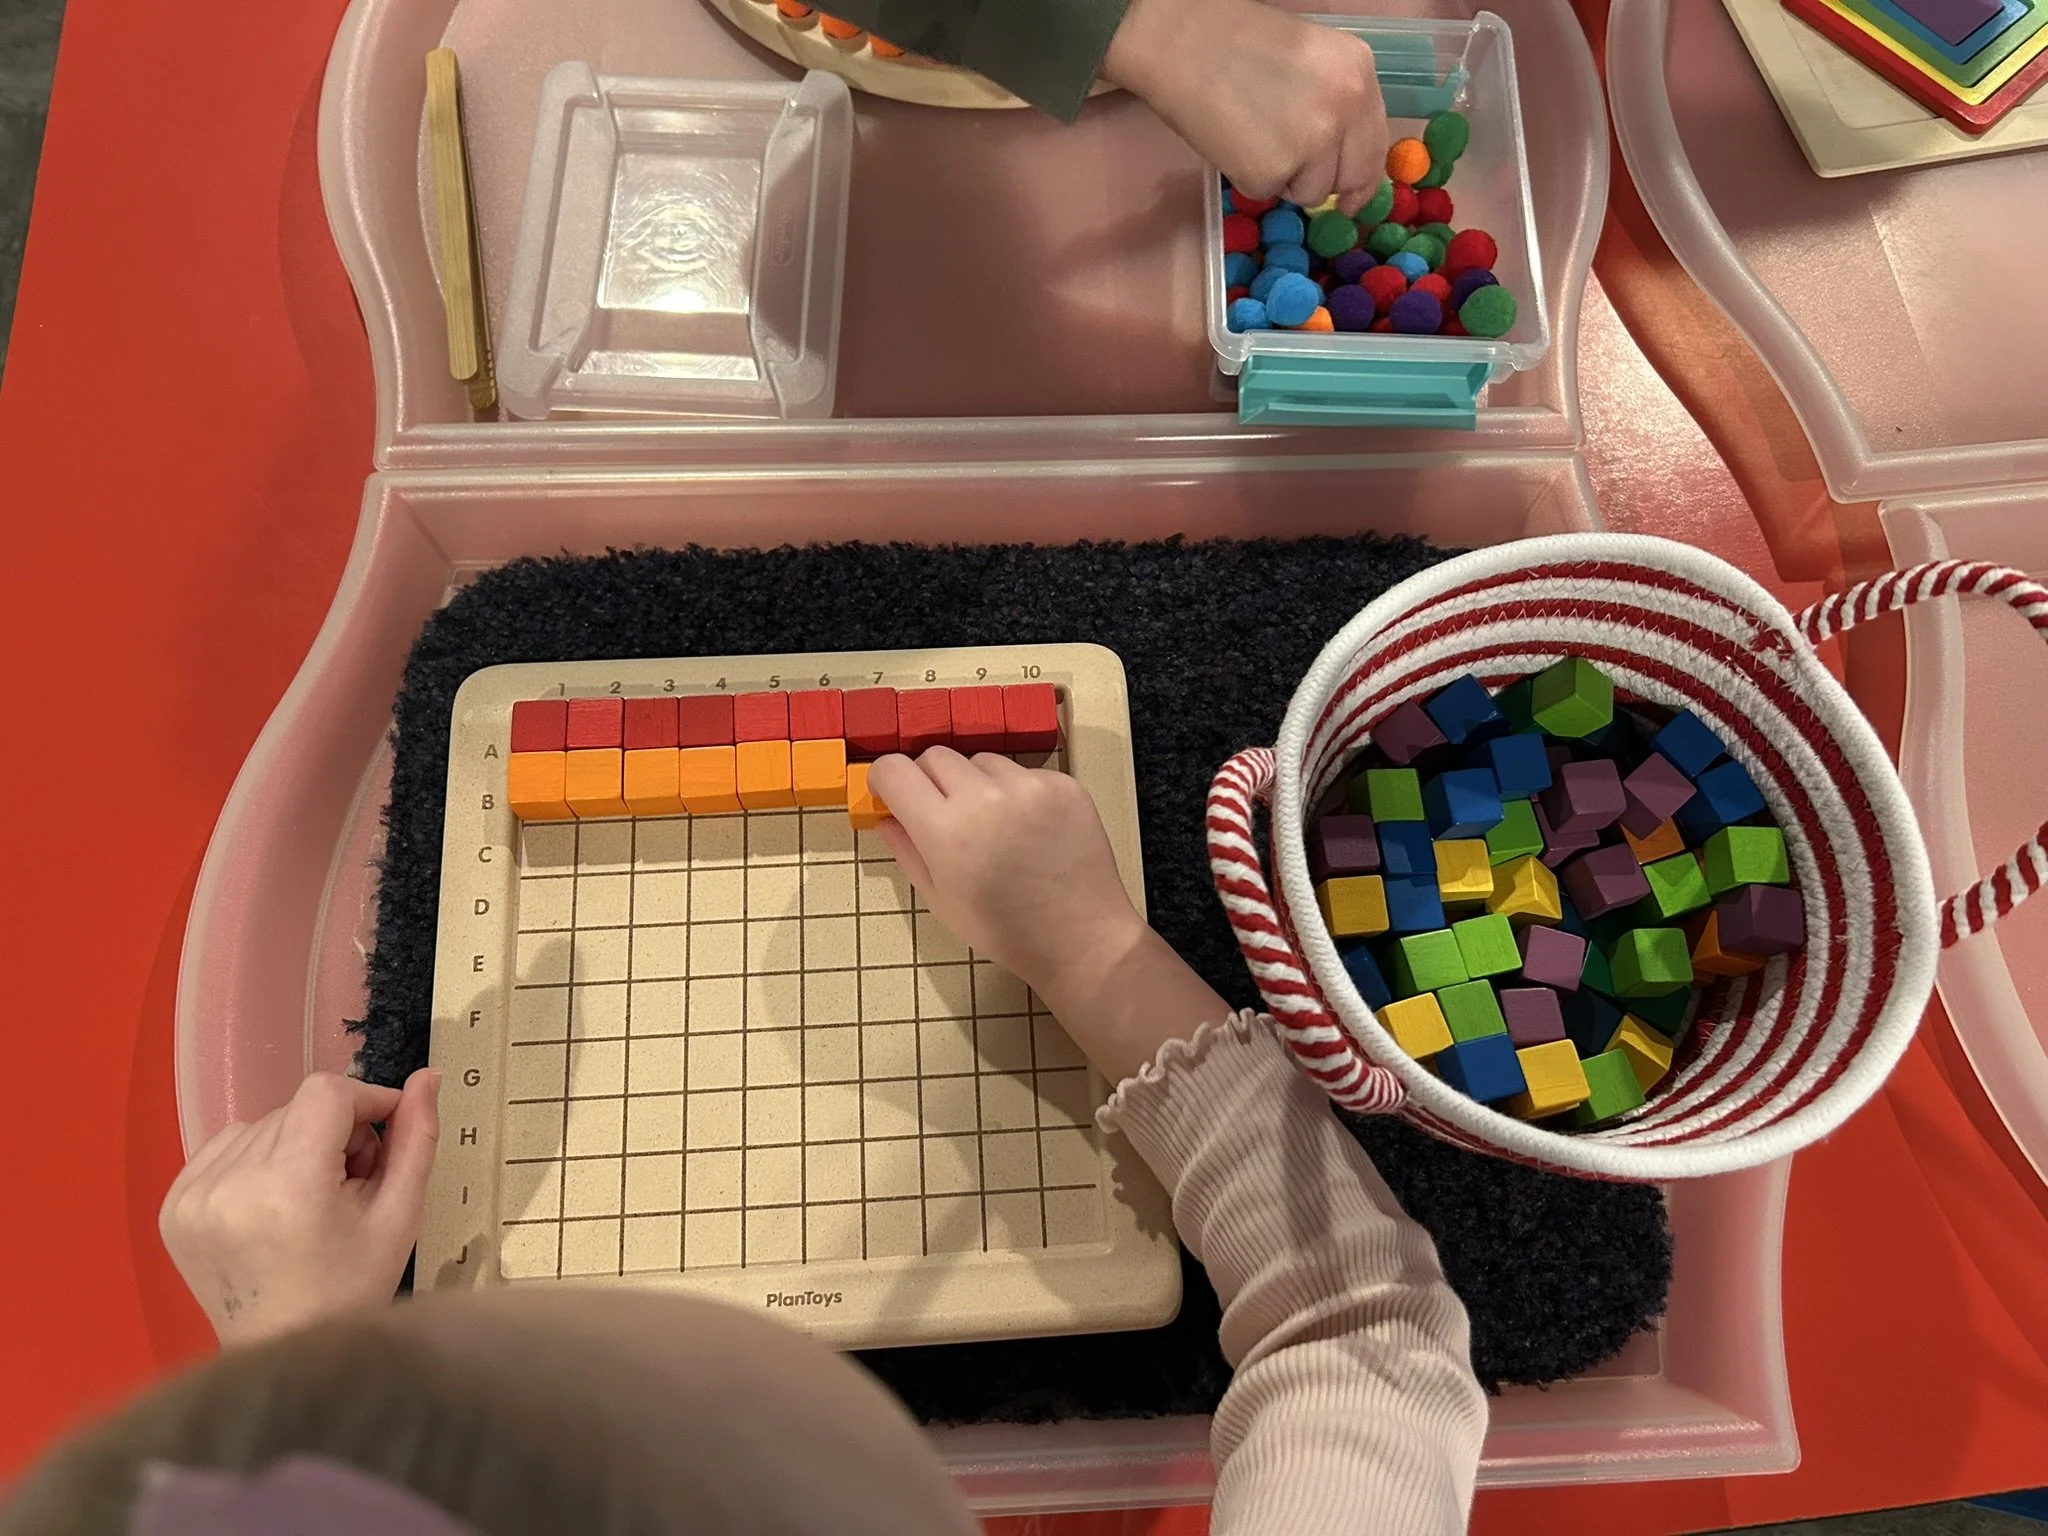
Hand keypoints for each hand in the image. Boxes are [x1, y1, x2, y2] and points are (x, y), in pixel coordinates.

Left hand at [160, 1069, 439, 1345]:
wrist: (282, 1352)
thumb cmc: (352, 1289)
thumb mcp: (399, 1216)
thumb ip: (416, 1140)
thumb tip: (428, 1076)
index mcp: (288, 1185)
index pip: (327, 1094)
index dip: (366, 1101)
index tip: (387, 1132)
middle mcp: (230, 1183)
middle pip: (297, 1109)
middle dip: (334, 1133)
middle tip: (350, 1185)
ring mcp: (193, 1195)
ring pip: (263, 1125)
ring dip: (295, 1145)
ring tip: (310, 1198)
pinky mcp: (173, 1206)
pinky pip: (226, 1147)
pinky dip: (256, 1160)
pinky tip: (272, 1203)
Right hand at [870, 750, 1229, 1079]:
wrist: (1080, 938)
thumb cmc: (1003, 930)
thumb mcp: (940, 900)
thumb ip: (907, 850)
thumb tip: (885, 815)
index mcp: (946, 830)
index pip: (895, 769)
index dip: (886, 780)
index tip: (892, 794)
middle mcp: (985, 797)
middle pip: (935, 756)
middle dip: (928, 780)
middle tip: (942, 812)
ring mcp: (1029, 786)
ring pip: (981, 761)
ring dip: (975, 783)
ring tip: (993, 824)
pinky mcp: (1063, 785)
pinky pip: (1023, 772)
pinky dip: (1016, 792)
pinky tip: (1029, 828)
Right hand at [1104, 0, 1389, 214]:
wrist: (1180, 40)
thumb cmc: (1234, 40)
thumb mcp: (1311, 56)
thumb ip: (1336, 99)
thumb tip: (1341, 156)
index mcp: (1359, 72)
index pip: (1375, 144)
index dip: (1362, 177)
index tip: (1352, 198)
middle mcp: (1346, 107)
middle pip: (1350, 176)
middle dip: (1323, 182)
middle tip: (1294, 176)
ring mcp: (1312, 143)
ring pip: (1309, 191)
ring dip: (1283, 177)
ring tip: (1251, 135)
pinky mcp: (1273, 171)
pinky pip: (1268, 192)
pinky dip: (1248, 176)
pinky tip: (1231, 140)